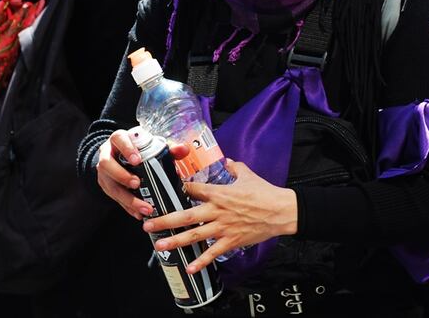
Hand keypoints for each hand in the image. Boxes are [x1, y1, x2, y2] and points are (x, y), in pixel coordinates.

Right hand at [95, 131, 190, 219]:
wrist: (120, 156)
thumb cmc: (138, 149)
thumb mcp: (152, 145)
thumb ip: (169, 148)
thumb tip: (183, 149)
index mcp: (119, 139)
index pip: (119, 139)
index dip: (127, 149)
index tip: (137, 160)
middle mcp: (107, 154)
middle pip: (107, 164)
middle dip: (122, 175)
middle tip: (137, 184)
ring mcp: (104, 172)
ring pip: (110, 185)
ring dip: (127, 198)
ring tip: (143, 207)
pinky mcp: (106, 186)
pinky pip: (114, 199)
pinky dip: (127, 207)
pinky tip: (138, 214)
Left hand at [143, 160, 297, 273]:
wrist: (281, 211)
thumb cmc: (265, 192)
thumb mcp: (248, 174)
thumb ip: (235, 167)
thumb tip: (228, 160)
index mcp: (219, 192)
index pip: (192, 190)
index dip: (177, 190)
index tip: (163, 193)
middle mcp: (216, 210)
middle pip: (185, 216)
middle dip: (164, 221)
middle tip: (147, 225)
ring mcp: (222, 227)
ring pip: (194, 235)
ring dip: (175, 242)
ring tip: (159, 246)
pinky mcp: (231, 241)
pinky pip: (213, 253)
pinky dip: (201, 262)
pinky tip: (189, 268)